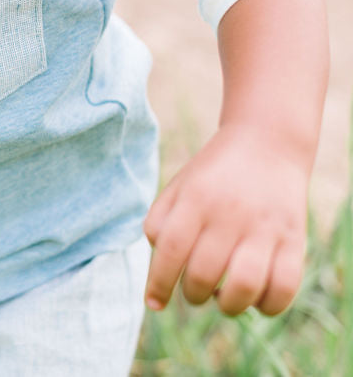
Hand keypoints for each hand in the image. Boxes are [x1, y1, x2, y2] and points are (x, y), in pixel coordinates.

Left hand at [142, 124, 310, 315]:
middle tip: (195, 290)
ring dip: (228, 305)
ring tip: (222, 297)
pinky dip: (267, 305)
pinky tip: (256, 298)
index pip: (170, 251)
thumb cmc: (212, 175)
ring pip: (243, 287)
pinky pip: (284, 287)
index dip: (158, 283)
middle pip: (203, 274)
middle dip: (192, 295)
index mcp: (195, 199)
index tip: (154, 303)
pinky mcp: (295, 239)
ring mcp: (264, 227)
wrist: (266, 143)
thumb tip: (157, 267)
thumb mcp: (178, 188)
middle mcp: (229, 213)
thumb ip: (159, 223)